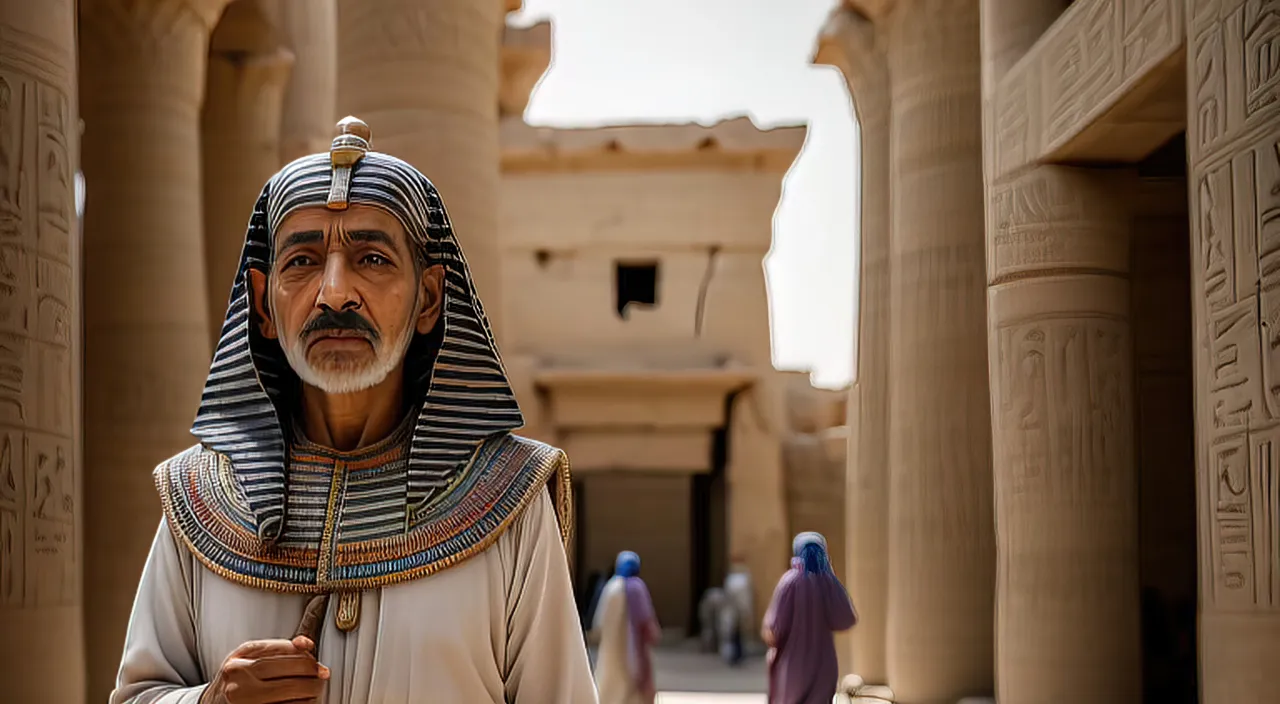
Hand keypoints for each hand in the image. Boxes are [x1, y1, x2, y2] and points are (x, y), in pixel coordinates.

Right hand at [201, 636, 329, 703]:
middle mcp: (239, 675)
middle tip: (322, 676)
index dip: (306, 655)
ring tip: (315, 691)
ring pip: (291, 691)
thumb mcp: (247, 660)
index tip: (315, 661)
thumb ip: (276, 650)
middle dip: (313, 673)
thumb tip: (306, 643)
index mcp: (240, 656)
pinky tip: (304, 703)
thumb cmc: (234, 682)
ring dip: (310, 692)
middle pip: (290, 670)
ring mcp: (243, 698)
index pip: (284, 649)